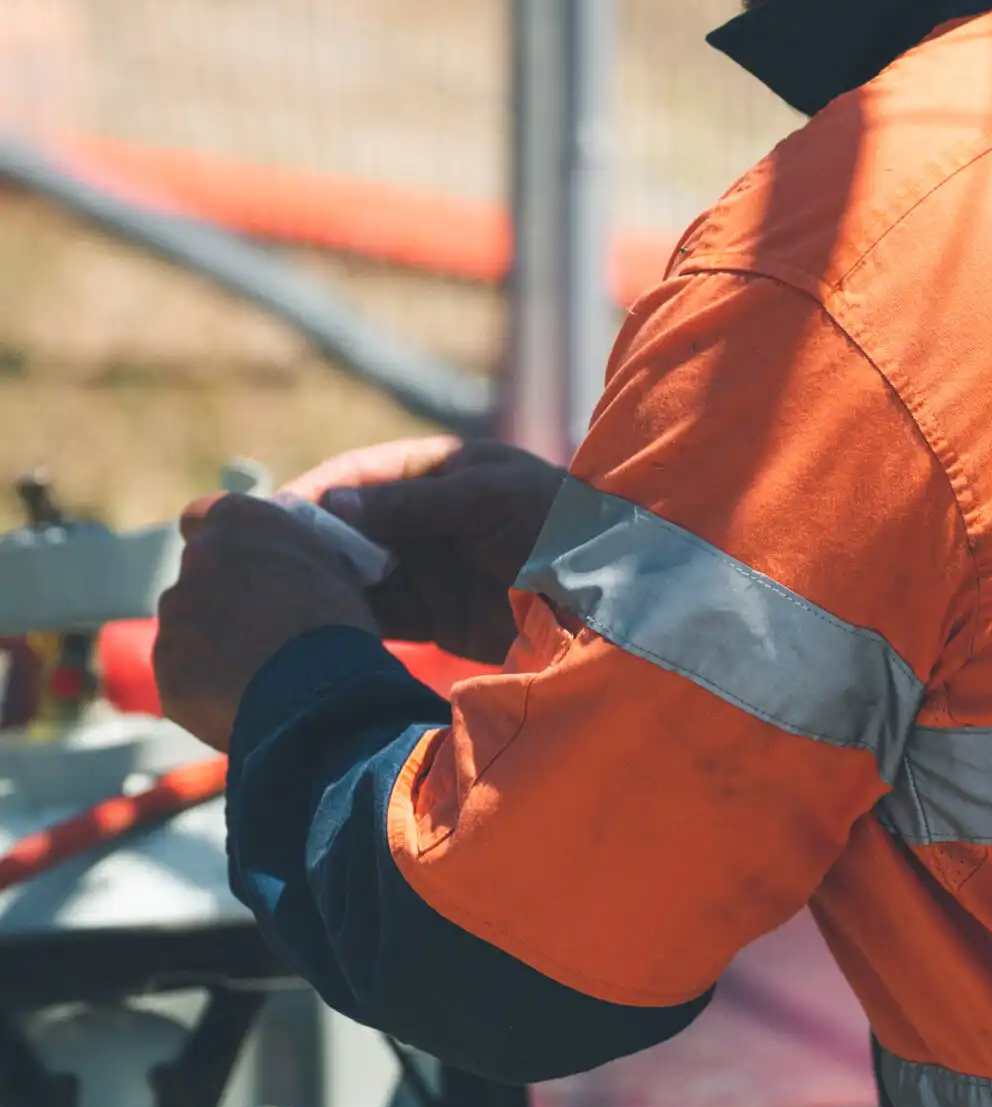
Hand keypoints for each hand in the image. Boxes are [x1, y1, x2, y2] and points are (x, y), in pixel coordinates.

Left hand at [154, 494, 378, 750]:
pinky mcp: (166, 668)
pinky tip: (243, 697)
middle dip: (219, 597)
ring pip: (186, 625)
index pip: (203, 515)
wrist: (319, 695)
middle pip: (197, 576)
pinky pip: (182, 672)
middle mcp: (195, 560)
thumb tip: (280, 563)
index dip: (222, 541)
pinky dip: (205, 684)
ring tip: (257, 671)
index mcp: (235, 522)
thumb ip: (288, 552)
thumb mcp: (328, 565)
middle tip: (258, 627)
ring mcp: (174, 616)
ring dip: (210, 642)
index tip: (240, 562)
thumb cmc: (335, 623)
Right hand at [281, 436, 564, 666]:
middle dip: (312, 546)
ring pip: (362, 577)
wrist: (617, 594)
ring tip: (278, 605)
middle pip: (354, 531)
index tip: (271, 515)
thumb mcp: (487, 499)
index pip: (362, 476)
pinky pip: (385, 618)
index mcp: (442, 473)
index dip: (318, 494)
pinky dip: (355, 624)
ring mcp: (434, 571)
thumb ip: (412, 504)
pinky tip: (321, 632)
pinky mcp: (441, 619)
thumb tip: (334, 503)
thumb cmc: (560, 523)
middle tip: (258, 567)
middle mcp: (431, 520)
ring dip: (327, 588)